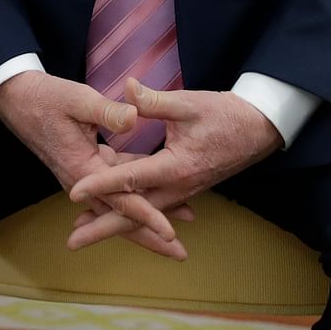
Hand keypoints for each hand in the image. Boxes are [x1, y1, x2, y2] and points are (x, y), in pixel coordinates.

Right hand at [0, 71, 187, 260]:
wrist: (17, 98)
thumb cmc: (45, 97)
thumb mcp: (76, 98)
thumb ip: (106, 111)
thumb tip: (134, 119)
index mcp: (81, 168)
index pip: (119, 199)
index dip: (146, 216)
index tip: (171, 232)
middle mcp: (82, 181)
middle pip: (120, 215)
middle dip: (149, 235)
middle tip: (180, 252)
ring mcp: (83, 176)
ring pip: (118, 204)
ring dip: (146, 214)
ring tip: (179, 221)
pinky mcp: (86, 167)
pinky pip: (113, 188)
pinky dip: (135, 193)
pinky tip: (156, 192)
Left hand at [65, 79, 283, 250]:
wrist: (258, 128)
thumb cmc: (224, 114)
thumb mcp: (189, 104)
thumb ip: (154, 100)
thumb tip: (126, 87)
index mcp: (176, 167)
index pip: (131, 180)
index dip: (101, 185)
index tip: (74, 193)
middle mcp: (177, 186)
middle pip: (134, 214)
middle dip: (102, 228)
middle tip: (71, 242)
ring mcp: (180, 189)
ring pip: (141, 212)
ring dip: (113, 220)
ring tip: (81, 228)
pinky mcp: (181, 185)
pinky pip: (151, 201)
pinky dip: (130, 206)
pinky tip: (109, 203)